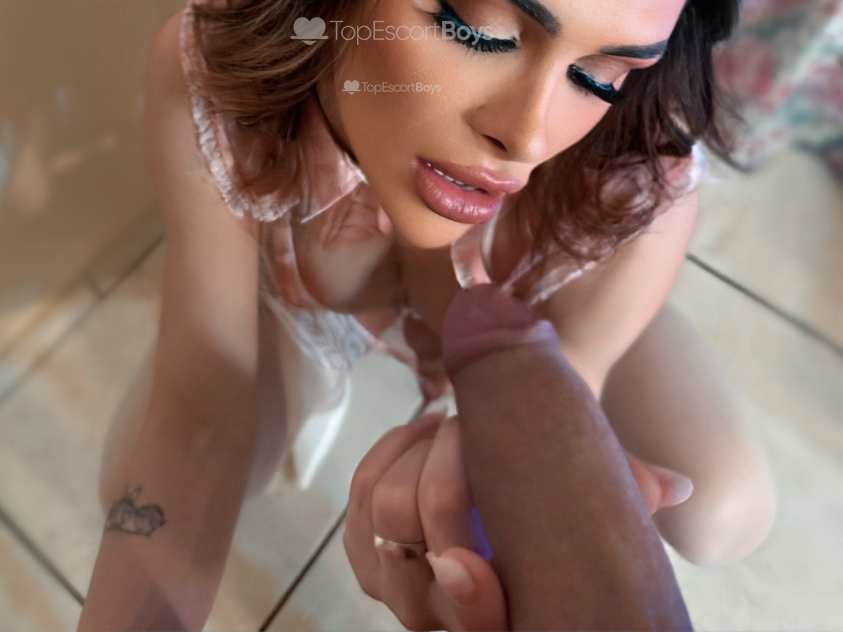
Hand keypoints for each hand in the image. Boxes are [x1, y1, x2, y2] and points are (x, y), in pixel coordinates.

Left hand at [345, 413, 692, 631]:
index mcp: (504, 618)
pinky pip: (358, 498)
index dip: (466, 602)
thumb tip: (677, 486)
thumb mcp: (593, 515)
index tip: (461, 557)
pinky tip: (419, 431)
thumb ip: (625, 497)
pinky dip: (387, 452)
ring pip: (384, 511)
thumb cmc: (554, 520)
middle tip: (473, 426)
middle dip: (446, 467)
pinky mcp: (369, 552)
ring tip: (450, 424)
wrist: (499, 527)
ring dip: (415, 452)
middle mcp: (439, 618)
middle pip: (420, 536)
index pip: (474, 624)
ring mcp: (398, 585)